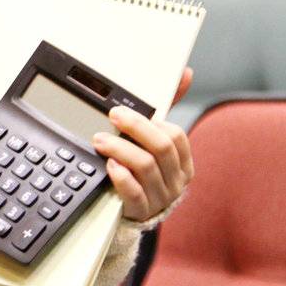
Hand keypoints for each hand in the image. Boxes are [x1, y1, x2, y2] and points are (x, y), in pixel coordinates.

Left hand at [93, 67, 195, 221]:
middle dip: (135, 129)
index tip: (122, 111)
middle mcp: (175, 180)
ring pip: (146, 168)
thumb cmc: (145, 172)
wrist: (134, 211)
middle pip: (161, 148)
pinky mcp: (141, 211)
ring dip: (120, 149)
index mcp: (182, 162)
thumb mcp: (153, 142)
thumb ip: (163, 112)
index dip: (149, 122)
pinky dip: (121, 177)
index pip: (175, 136)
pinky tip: (109, 166)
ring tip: (99, 140)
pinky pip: (134, 194)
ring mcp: (160, 197)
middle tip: (111, 117)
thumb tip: (186, 73)